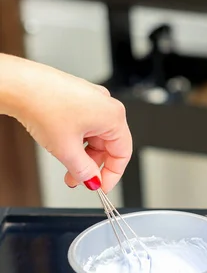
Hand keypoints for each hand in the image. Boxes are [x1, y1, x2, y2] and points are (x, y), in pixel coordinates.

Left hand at [0, 54, 131, 191]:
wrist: (18, 85)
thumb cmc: (43, 105)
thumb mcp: (66, 149)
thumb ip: (84, 170)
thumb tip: (93, 180)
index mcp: (113, 116)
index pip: (122, 153)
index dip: (112, 174)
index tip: (101, 186)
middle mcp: (107, 105)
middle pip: (108, 145)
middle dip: (92, 165)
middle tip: (78, 179)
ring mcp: (92, 99)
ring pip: (95, 135)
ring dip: (82, 154)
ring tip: (66, 163)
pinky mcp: (78, 97)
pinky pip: (85, 124)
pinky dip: (76, 139)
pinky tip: (61, 145)